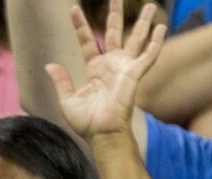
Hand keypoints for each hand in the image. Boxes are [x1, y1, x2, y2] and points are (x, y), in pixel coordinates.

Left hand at [52, 0, 165, 140]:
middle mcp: (111, 64)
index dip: (80, 25)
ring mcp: (125, 67)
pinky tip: (162, 27)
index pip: (87, 41)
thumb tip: (50, 65)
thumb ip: (61, 81)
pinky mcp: (135, 73)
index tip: (73, 9)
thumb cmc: (86, 121)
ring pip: (136, 38)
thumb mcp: (67, 100)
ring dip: (143, 22)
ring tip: (150, 4)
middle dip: (116, 15)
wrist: (101, 133)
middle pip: (114, 33)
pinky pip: (149, 54)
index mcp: (95, 69)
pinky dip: (156, 41)